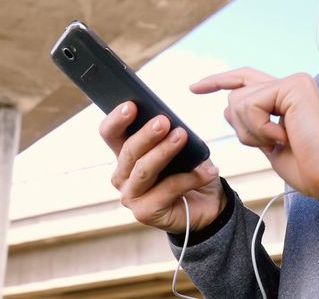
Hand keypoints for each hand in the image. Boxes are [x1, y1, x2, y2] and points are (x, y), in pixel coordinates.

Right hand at [99, 101, 225, 233]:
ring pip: (144, 170)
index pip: (110, 133)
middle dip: (146, 134)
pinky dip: (190, 177)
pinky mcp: (145, 213)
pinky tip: (208, 170)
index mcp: (125, 154)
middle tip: (164, 121)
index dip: (116, 119)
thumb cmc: (189, 170)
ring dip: (164, 151)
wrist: (208, 203)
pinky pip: (167, 189)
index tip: (131, 105)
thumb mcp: (181, 146)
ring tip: (182, 136)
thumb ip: (169, 134)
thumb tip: (168, 121)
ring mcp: (131, 196)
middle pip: (128, 151)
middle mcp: (122, 176)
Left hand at [191, 68, 318, 202]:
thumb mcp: (268, 145)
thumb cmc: (307, 167)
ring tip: (280, 141)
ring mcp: (293, 82)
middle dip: (242, 127)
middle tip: (269, 144)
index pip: (243, 80)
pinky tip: (284, 136)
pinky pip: (252, 104)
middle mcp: (290, 84)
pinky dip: (260, 128)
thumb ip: (250, 125)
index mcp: (285, 96)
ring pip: (240, 100)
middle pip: (236, 94)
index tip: (194, 88)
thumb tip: (227, 108)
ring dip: (252, 131)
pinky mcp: (294, 86)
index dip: (218, 81)